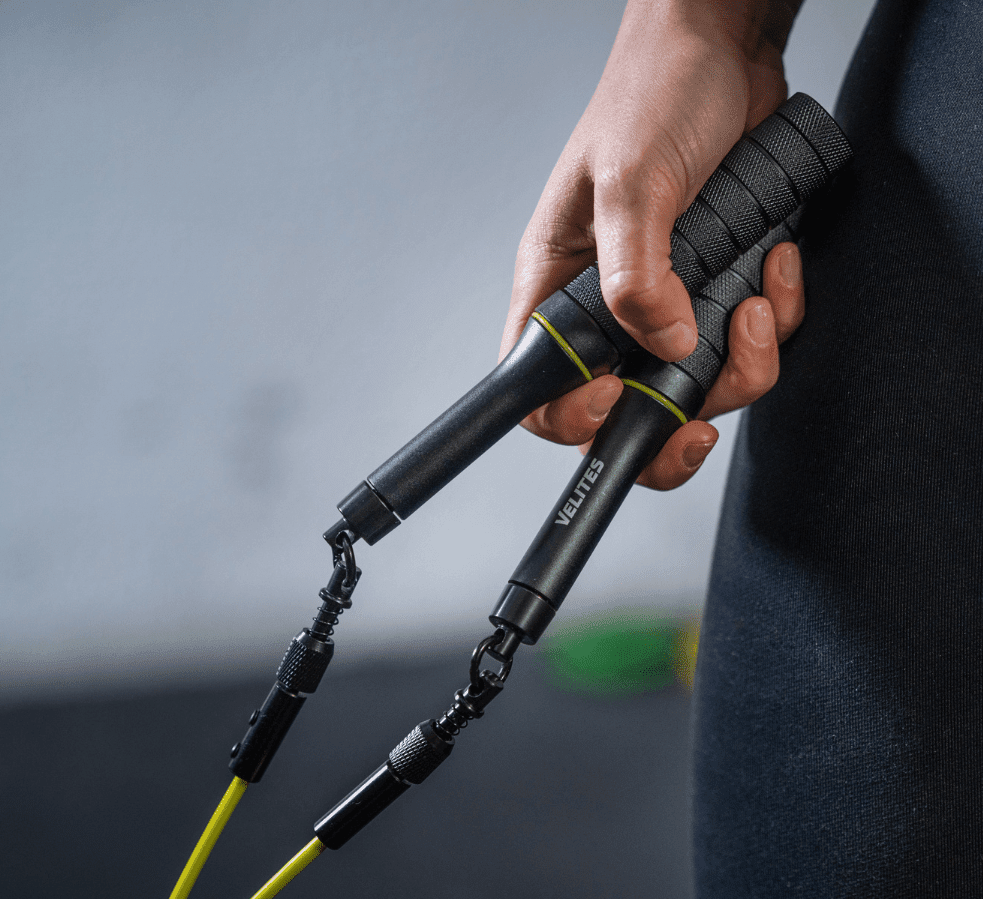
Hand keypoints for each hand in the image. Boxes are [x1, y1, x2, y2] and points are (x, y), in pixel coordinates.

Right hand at [499, 0, 804, 488]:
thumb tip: (665, 346)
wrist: (725, 52)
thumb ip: (637, 274)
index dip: (569, 416)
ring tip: (759, 303)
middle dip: (666, 427)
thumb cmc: (653, 96)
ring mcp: (667, 307)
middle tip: (698, 418)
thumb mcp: (631, 181)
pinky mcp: (717, 294)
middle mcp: (607, 310)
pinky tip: (777, 266)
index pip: (539, 387)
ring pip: (695, 387)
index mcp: (558, 288)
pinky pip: (747, 344)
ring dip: (740, 365)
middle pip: (621, 413)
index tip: (614, 395)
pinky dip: (776, 321)